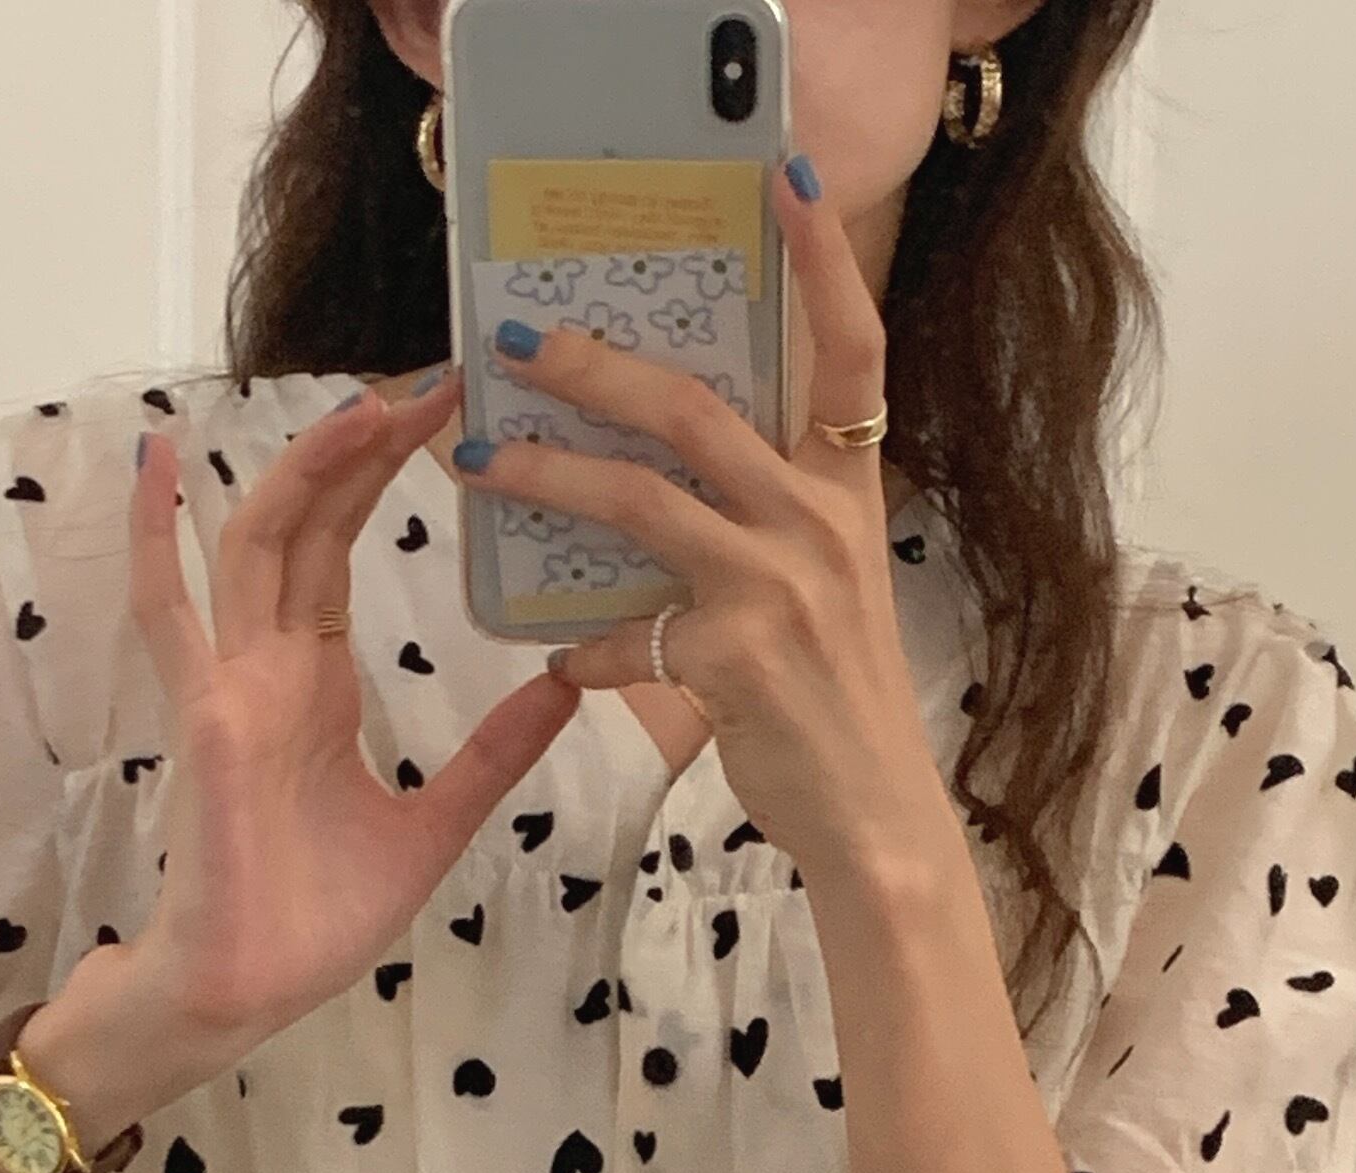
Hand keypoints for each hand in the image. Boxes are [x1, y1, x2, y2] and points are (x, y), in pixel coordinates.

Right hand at [63, 371, 581, 1095]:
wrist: (253, 989)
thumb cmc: (317, 918)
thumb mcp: (434, 825)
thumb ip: (490, 757)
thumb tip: (566, 691)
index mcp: (314, 685)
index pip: (342, 551)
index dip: (381, 479)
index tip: (444, 419)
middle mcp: (267, 666)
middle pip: (308, 524)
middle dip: (360, 450)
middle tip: (430, 380)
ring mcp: (229, 683)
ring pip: (258, 543)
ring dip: (304, 469)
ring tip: (364, 402)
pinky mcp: (207, 716)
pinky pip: (169, 614)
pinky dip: (155, 538)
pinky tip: (158, 462)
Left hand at [452, 162, 960, 885]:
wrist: (875, 816)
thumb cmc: (839, 697)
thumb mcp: (828, 584)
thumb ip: (766, 516)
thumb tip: (667, 468)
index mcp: (846, 487)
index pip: (850, 347)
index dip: (822, 257)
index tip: (785, 174)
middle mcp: (819, 522)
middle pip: (696, 408)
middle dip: (596, 365)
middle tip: (521, 340)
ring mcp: (779, 588)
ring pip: (640, 499)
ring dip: (548, 474)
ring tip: (481, 462)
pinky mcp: (735, 660)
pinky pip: (626, 634)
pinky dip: (587, 648)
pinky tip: (563, 659)